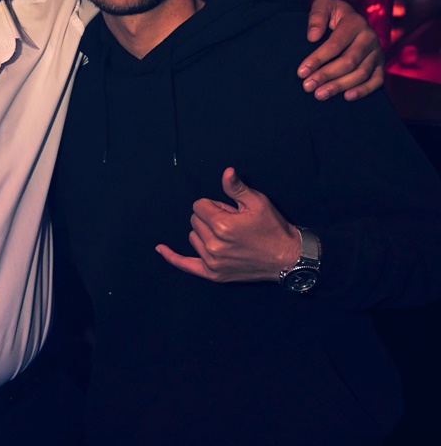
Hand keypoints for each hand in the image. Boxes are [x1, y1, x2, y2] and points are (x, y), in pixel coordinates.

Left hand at [155, 167, 300, 282]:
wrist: (286, 257)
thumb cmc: (272, 228)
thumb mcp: (257, 202)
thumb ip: (236, 188)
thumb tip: (226, 172)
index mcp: (222, 225)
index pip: (199, 205)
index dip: (214, 205)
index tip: (230, 210)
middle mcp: (214, 245)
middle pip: (195, 220)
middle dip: (210, 217)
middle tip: (232, 223)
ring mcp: (212, 262)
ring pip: (193, 237)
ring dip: (203, 233)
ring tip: (227, 236)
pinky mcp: (213, 274)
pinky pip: (185, 265)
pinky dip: (172, 257)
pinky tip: (160, 248)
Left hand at [298, 0, 383, 100]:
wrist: (348, 20)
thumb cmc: (331, 15)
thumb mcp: (322, 6)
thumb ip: (317, 16)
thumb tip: (313, 37)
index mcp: (355, 22)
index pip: (335, 44)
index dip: (318, 59)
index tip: (301, 72)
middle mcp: (369, 37)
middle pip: (349, 61)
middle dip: (326, 75)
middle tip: (307, 86)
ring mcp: (377, 52)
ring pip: (361, 73)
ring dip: (339, 86)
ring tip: (319, 95)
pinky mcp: (380, 65)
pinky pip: (376, 81)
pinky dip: (363, 90)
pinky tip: (346, 97)